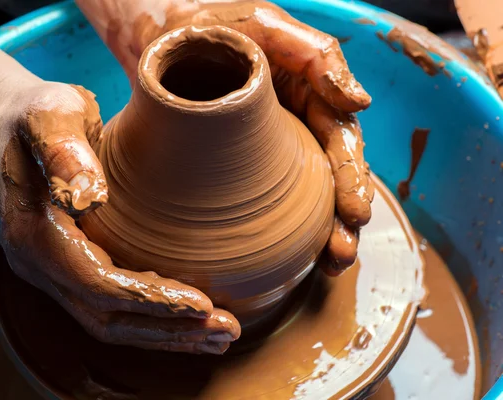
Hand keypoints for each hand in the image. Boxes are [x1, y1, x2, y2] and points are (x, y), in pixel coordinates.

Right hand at [0, 80, 239, 353]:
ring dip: (165, 333)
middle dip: (168, 329)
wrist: (7, 121)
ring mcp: (53, 270)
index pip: (98, 285)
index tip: (201, 303)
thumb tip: (90, 194)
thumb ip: (62, 150)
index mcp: (34, 235)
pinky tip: (186, 317)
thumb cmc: (34, 114)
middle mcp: (40, 265)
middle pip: (107, 319)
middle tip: (224, 331)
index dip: (150, 299)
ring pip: (110, 322)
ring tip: (216, 335)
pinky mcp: (69, 266)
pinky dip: (151, 318)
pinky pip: (110, 306)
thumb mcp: (48, 115)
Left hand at [77, 0, 373, 274]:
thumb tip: (359, 103)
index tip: (355, 214)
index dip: (352, 181)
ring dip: (321, 235)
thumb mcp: (267, 28)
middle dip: (343, 221)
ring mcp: (271, 151)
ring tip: (328, 266)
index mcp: (313, 97)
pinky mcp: (241, 166)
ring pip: (306, 198)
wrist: (165, 38)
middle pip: (331, 181)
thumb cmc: (218, 28)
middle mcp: (299, 128)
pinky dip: (280, 231)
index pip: (342, 145)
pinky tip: (282, 258)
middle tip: (341, 253)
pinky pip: (265, 201)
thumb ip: (317, 58)